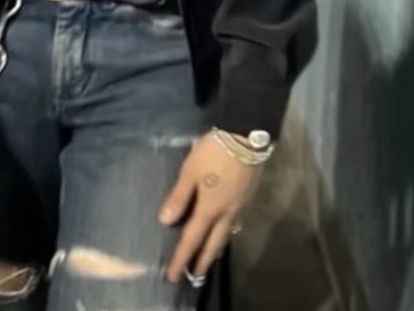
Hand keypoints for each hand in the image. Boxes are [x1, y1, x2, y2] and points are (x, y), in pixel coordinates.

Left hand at [159, 133, 262, 283]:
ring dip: (216, 248)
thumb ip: (179, 196)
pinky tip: (224, 229)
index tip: (174, 275)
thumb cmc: (213, 153)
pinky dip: (226, 233)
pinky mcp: (247, 196)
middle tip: (195, 274)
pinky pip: (234, 222)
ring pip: (226, 234)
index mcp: (210, 208)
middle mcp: (227, 213)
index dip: (182, 257)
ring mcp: (240, 206)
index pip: (193, 239)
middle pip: (214, 243)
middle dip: (203, 260)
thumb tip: (166, 221)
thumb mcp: (190, 171)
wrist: (246, 137)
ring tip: (208, 256)